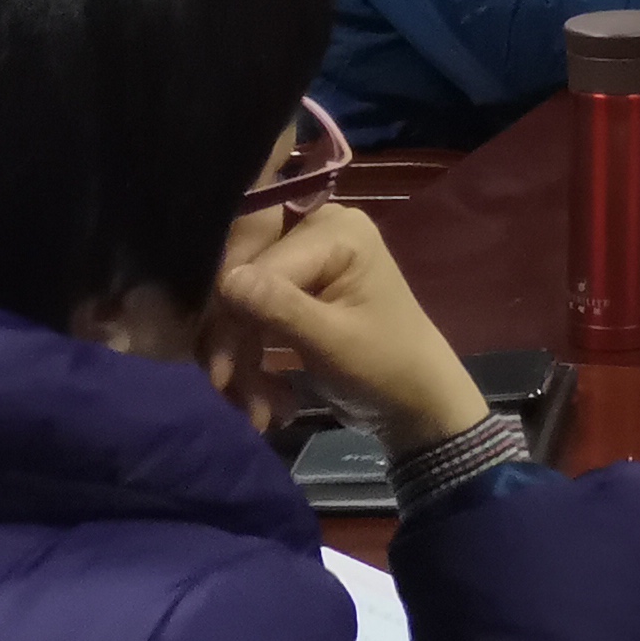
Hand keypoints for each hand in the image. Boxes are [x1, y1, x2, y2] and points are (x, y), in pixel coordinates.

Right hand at [211, 203, 486, 445]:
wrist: (414, 403)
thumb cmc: (386, 367)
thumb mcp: (334, 342)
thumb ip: (281, 308)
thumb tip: (227, 280)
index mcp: (334, 230)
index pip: (256, 262)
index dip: (231, 316)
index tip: (224, 374)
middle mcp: (313, 230)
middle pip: (239, 277)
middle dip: (232, 343)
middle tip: (233, 394)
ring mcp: (301, 260)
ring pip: (237, 304)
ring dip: (240, 362)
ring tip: (259, 410)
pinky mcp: (292, 292)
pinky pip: (248, 317)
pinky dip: (250, 362)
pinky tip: (268, 401)